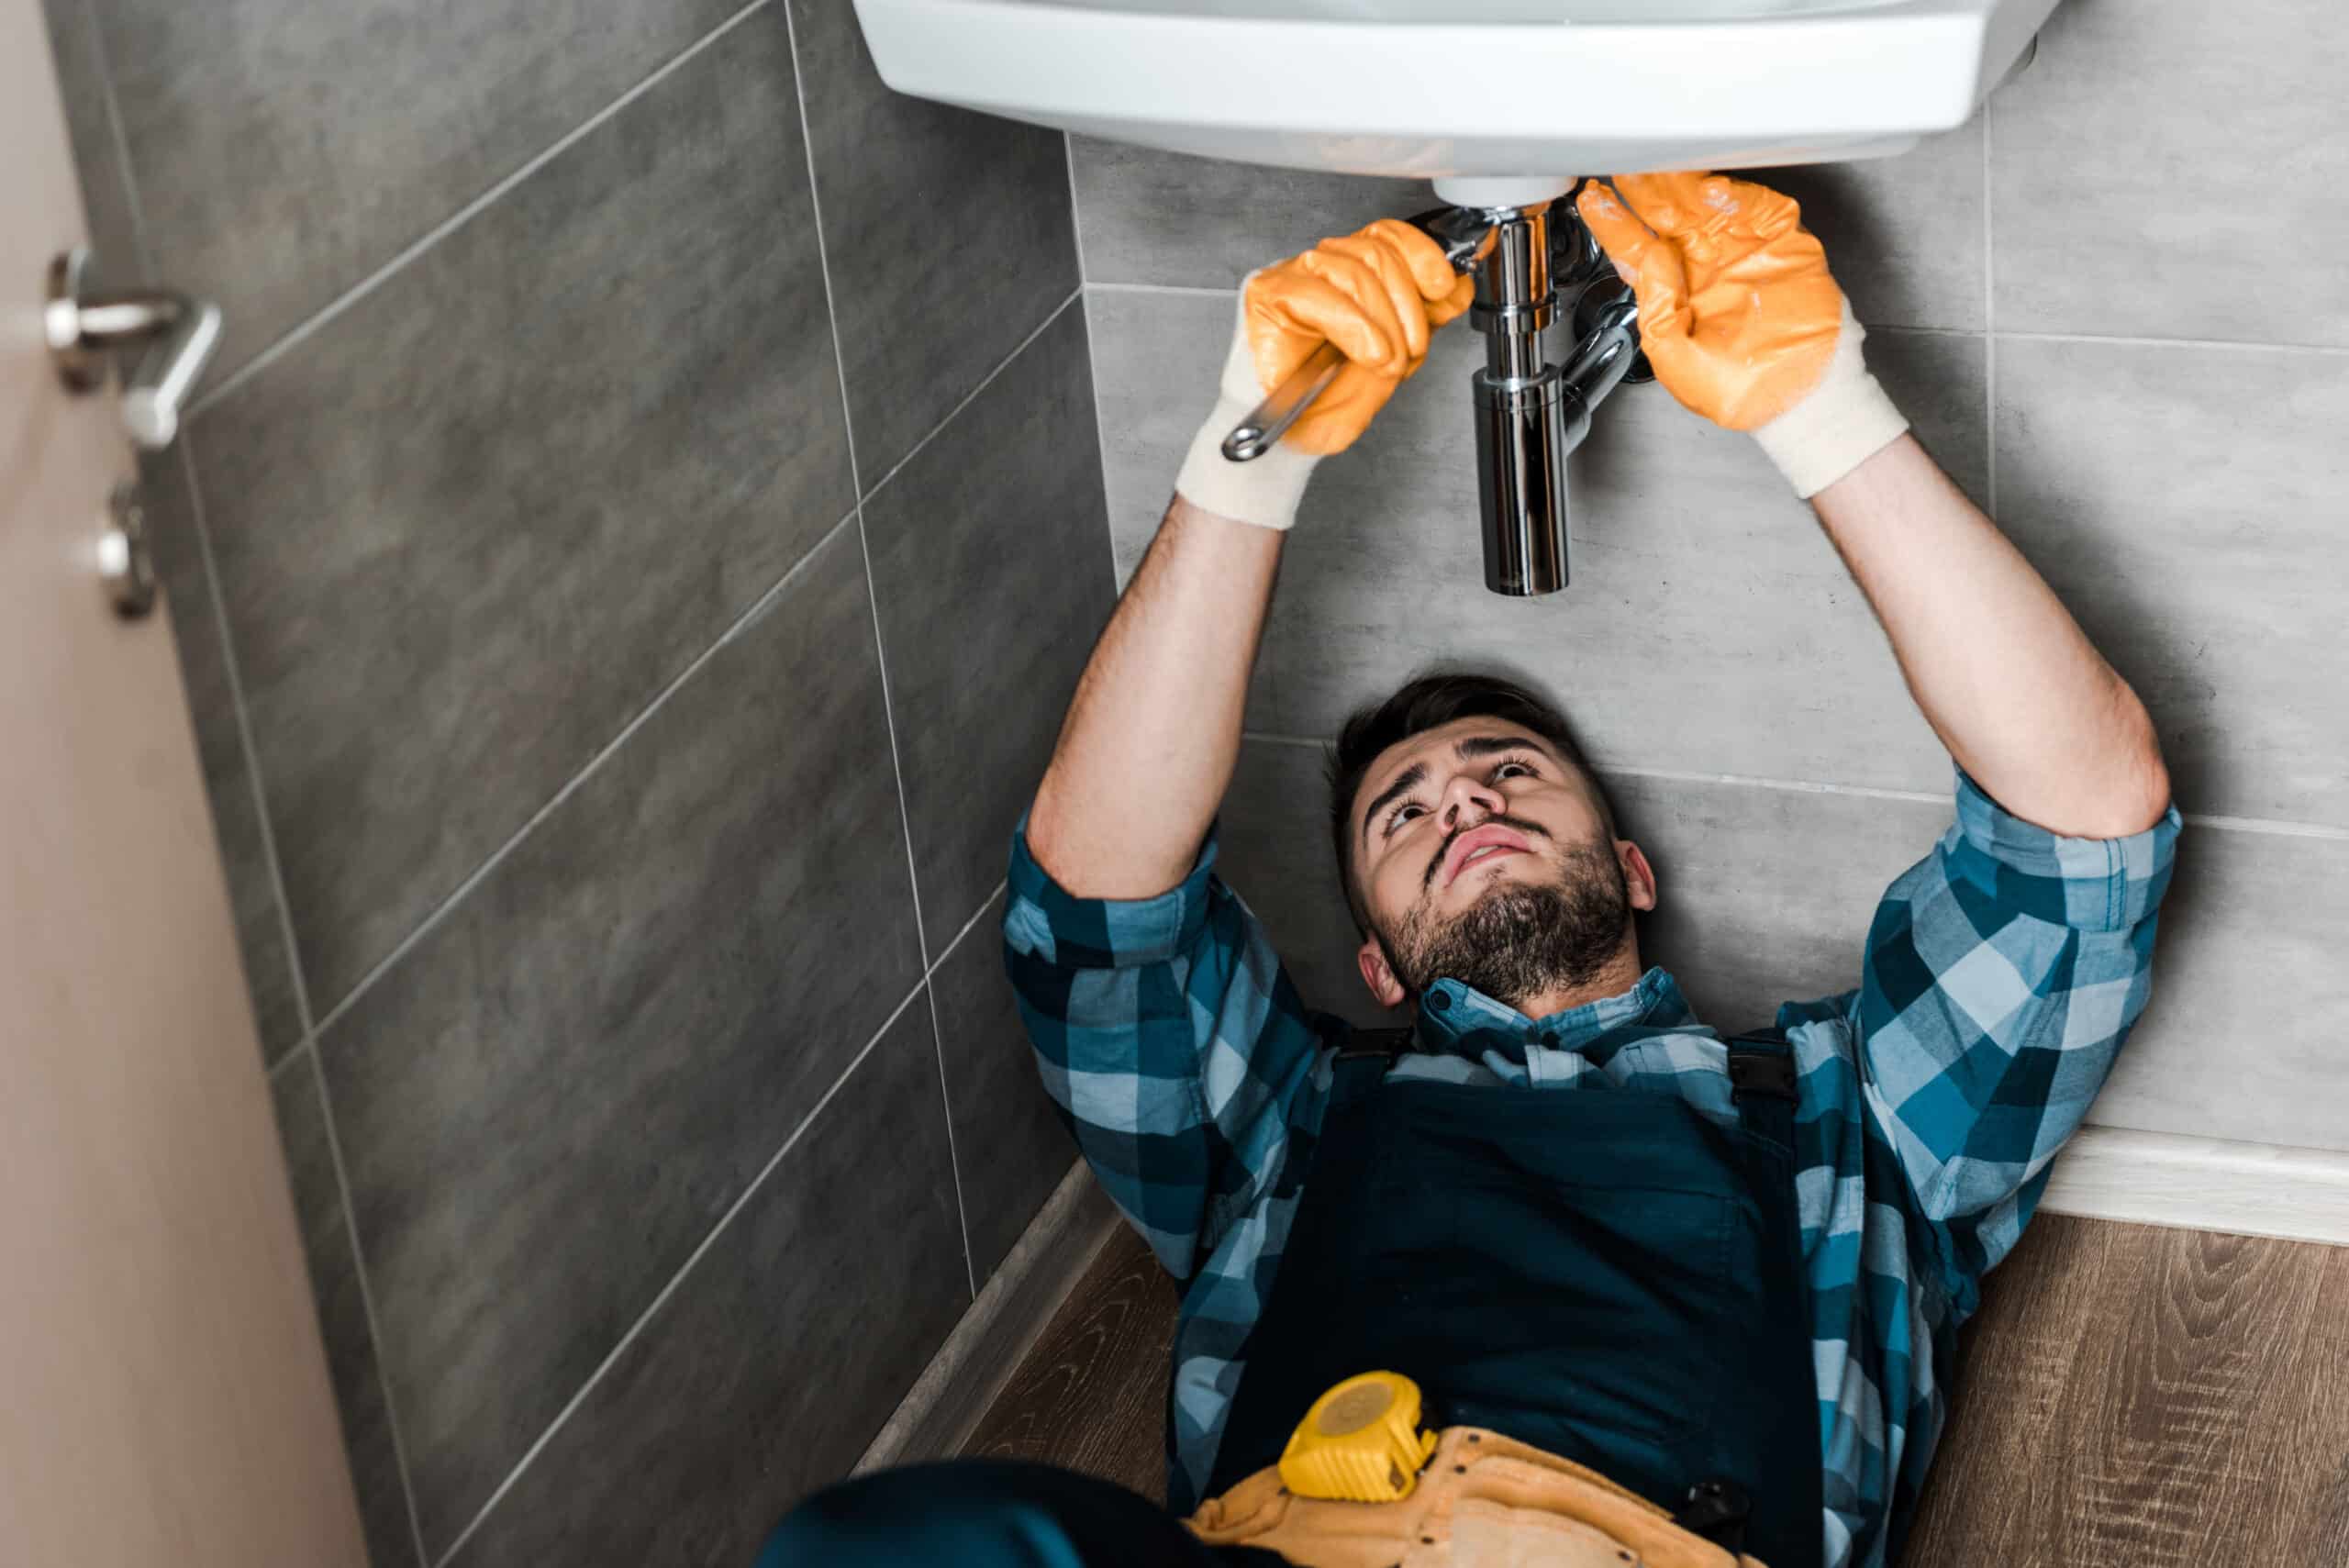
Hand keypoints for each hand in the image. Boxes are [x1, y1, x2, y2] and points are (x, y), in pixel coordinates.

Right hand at [1241, 219, 1474, 454]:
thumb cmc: (1328, 401)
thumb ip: (1427, 320)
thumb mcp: (1397, 359)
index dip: (1422, 254)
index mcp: (1353, 274)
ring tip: (1384, 362)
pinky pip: (1319, 294)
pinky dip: (1354, 326)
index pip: (1388, 235)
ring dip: (1382, 323)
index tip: (1445, 285)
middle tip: (1411, 350)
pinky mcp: (1269, 293)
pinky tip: (1368, 352)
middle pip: (1377, 251)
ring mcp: (1294, 276)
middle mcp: (1324, 269)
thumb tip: (1458, 286)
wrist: (1290, 439)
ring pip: (1354, 270)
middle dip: (1407, 307)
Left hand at [1574, 173, 1907, 496]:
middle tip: (1624, 168)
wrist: (1800, 397)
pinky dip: (1735, 196)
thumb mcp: (1677, 364)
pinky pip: (1757, 207)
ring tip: (1657, 168)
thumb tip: (1648, 261)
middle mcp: (1705, 264)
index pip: (1636, 249)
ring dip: (1681, 183)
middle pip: (1667, 215)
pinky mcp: (1781, 242)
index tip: (1593, 201)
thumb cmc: (1741, 390)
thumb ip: (1656, 315)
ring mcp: (1741, 249)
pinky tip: (1709, 189)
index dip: (1614, 223)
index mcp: (1675, 292)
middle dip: (1644, 190)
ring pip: (1705, 203)